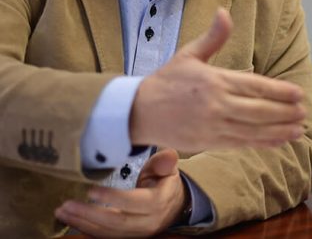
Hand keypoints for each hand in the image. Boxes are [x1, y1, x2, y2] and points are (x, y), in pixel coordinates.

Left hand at [55, 149, 186, 237]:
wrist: (174, 206)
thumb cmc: (165, 182)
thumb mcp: (168, 169)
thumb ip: (164, 162)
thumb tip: (168, 155)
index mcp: (157, 202)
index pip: (132, 203)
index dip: (111, 198)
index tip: (90, 190)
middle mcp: (147, 222)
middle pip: (116, 222)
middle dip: (89, 215)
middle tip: (66, 205)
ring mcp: (136, 233)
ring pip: (108, 232)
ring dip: (82, 223)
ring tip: (62, 212)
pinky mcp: (128, 238)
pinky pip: (106, 237)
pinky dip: (87, 231)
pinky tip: (72, 222)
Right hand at [130, 8, 305, 151]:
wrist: (138, 112)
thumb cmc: (166, 81)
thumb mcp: (188, 54)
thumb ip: (213, 37)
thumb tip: (224, 12)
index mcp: (214, 81)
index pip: (254, 86)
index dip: (279, 92)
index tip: (297, 94)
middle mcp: (217, 105)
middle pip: (259, 110)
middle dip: (284, 112)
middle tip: (303, 112)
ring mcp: (213, 126)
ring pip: (253, 130)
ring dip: (279, 130)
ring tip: (298, 129)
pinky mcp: (209, 143)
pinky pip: (241, 144)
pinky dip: (262, 143)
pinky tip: (277, 141)